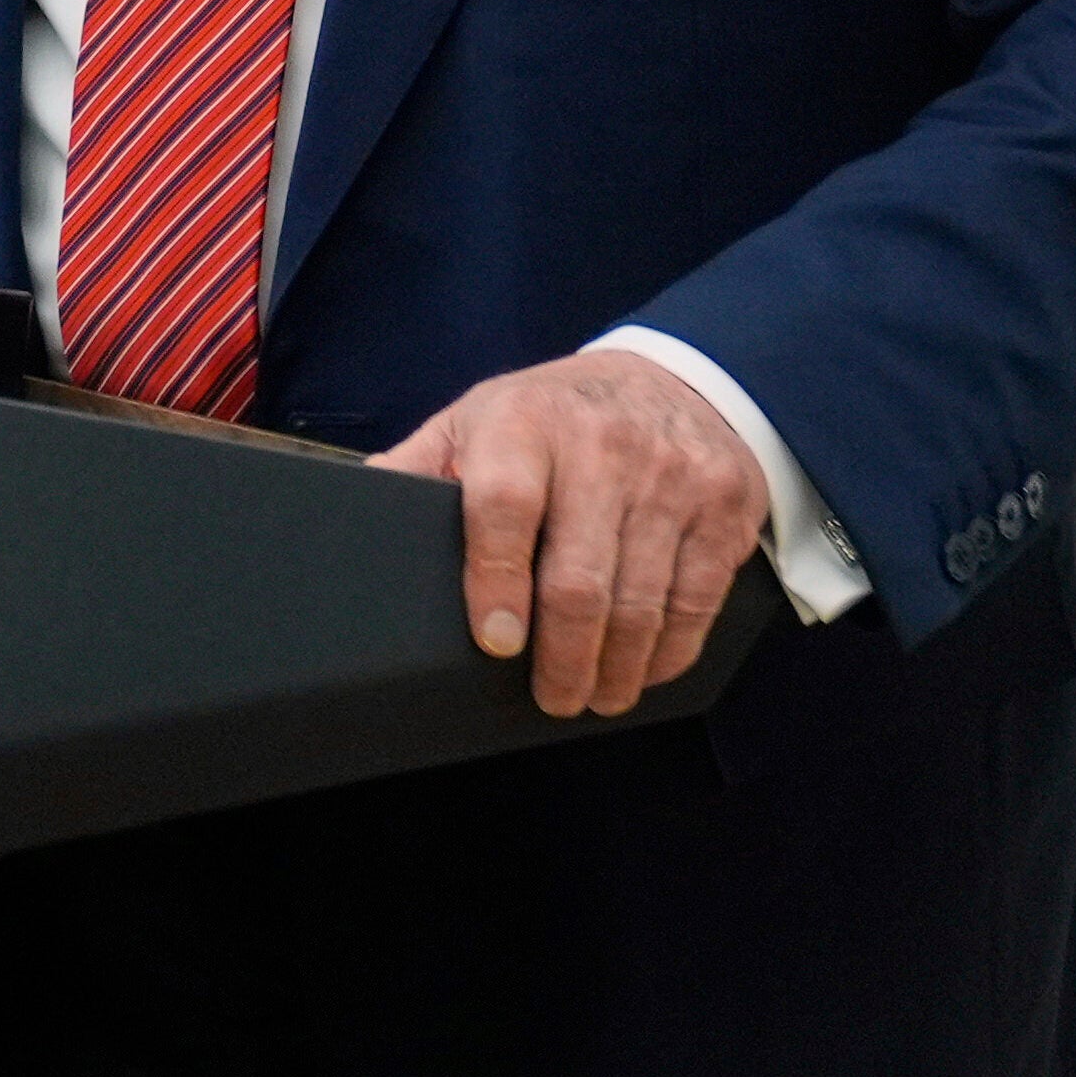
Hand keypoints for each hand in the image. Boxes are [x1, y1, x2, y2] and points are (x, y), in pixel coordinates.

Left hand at [374, 347, 765, 720]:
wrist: (672, 377)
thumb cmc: (551, 416)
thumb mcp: (477, 418)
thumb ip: (420, 468)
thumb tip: (350, 520)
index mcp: (524, 423)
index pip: (504, 506)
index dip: (495, 581)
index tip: (496, 642)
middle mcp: (603, 447)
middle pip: (579, 575)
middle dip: (563, 656)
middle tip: (552, 698)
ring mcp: (673, 478)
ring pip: (643, 601)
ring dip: (617, 667)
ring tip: (595, 697)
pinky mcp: (725, 508)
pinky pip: (699, 599)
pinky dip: (671, 650)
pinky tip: (645, 670)